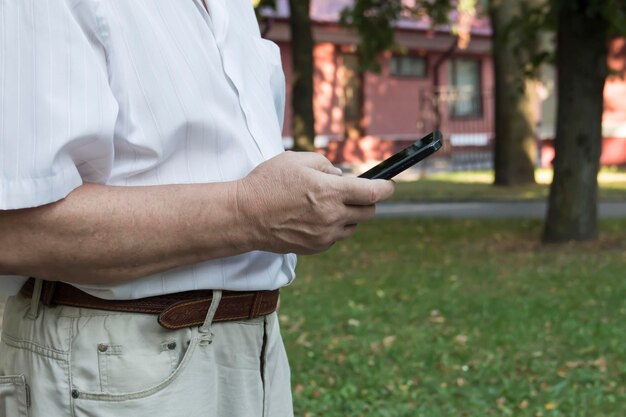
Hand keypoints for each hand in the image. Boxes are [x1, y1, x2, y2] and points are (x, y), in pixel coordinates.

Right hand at [235, 151, 394, 254]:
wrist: (244, 216)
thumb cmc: (268, 183)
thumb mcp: (297, 160)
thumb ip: (326, 165)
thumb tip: (342, 177)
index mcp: (331, 192)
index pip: (373, 193)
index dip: (386, 187)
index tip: (389, 184)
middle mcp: (332, 217)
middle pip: (369, 212)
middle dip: (366, 200)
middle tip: (353, 192)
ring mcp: (324, 236)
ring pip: (352, 226)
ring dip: (348, 215)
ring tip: (325, 205)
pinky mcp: (315, 248)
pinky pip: (335, 237)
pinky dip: (333, 227)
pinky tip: (313, 218)